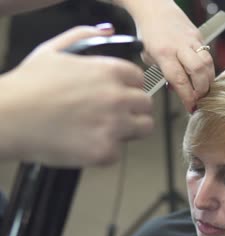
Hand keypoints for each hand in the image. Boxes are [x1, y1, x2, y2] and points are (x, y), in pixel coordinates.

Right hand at [0, 25, 153, 166]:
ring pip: (144, 128)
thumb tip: (107, 30)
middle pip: (146, 104)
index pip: (139, 79)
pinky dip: (104, 152)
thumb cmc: (28, 86)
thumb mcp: (54, 50)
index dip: (129, 88)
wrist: (8, 118)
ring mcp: (114, 125)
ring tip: (105, 130)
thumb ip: (84, 36)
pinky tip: (85, 144)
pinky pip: (118, 153)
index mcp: (110, 71)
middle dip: (133, 109)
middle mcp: (118, 96)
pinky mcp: (106, 151)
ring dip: (130, 130)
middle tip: (113, 115)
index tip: (119, 95)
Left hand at [120, 0, 214, 111]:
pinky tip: (204, 76)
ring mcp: (192, 40)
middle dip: (202, 89)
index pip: (179, 79)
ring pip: (208, 63)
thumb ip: (163, 73)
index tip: (191, 107)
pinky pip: (208, 55)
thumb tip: (178, 89)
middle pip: (199, 71)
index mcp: (163, 53)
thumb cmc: (148, 32)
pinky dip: (208, 68)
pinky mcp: (199, 36)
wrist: (153, 7)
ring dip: (209, 80)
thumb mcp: (148, 56)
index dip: (187, 96)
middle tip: (200, 99)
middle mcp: (179, 46)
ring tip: (205, 89)